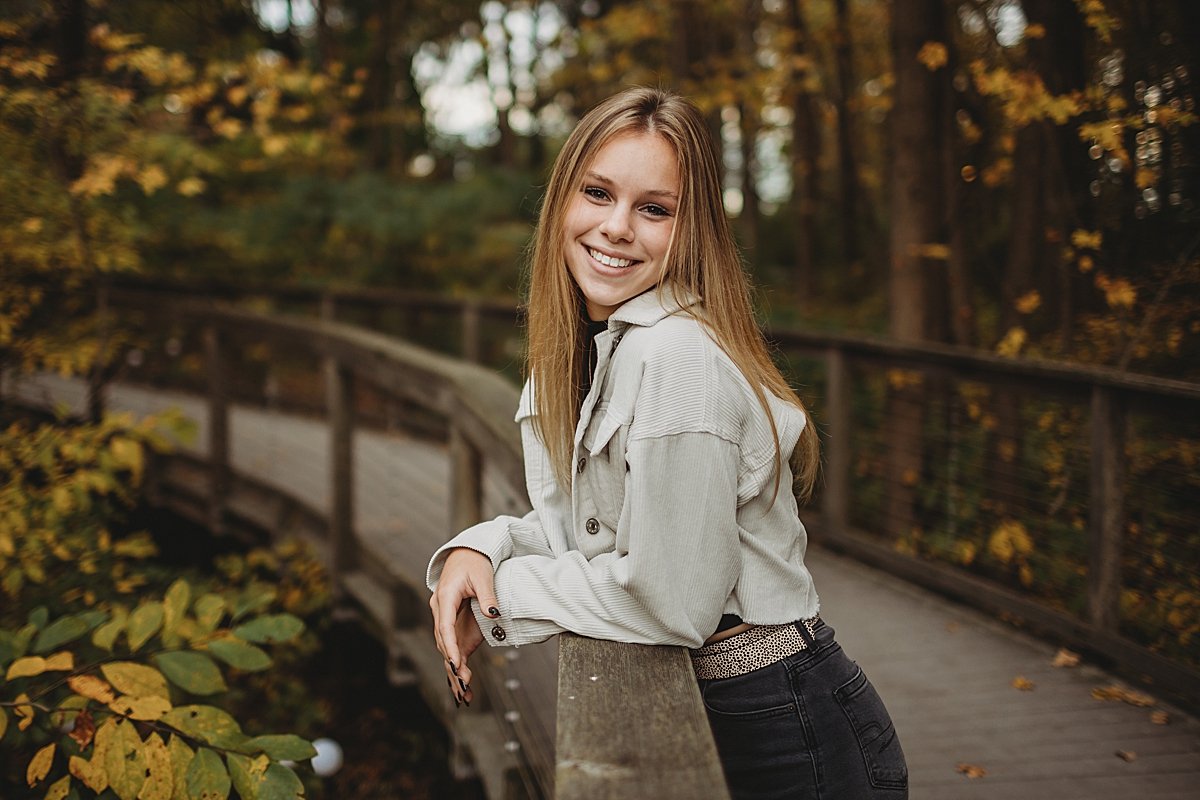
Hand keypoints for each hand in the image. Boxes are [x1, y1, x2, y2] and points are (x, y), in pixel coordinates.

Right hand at [429, 547, 499, 705]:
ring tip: (465, 693)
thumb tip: (493, 613)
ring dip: (454, 670)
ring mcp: (446, 619)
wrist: (467, 555)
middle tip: (463, 685)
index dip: (449, 645)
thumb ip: (487, 595)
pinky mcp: (455, 625)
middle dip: (452, 664)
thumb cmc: (475, 563)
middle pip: (443, 641)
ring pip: (446, 649)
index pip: (444, 624)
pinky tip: (465, 685)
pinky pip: (454, 648)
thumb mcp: (483, 576)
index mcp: (445, 597)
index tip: (454, 662)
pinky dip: (459, 666)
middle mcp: (441, 610)